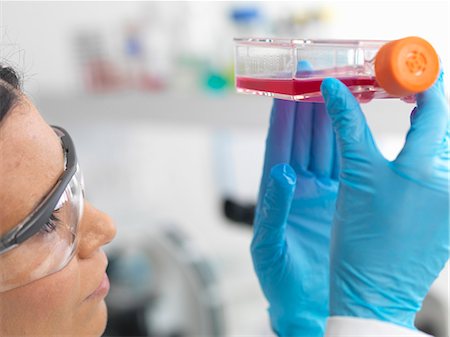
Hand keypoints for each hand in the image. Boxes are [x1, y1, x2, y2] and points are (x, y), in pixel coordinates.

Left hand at [251, 99, 338, 335]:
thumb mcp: (269, 245)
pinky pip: (345, 166)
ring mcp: (320, 192)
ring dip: (329, 118)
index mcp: (273, 193)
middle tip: (316, 76)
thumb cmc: (278, 279)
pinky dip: (349, 144)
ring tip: (337, 89)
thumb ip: (274, 208)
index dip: (281, 116)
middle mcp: (297, 186)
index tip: (285, 87)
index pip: (278, 146)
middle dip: (307, 106)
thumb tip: (283, 174)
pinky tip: (354, 124)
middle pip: (303, 138)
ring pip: (325, 146)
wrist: (304, 303)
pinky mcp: (341, 201)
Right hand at [321, 73, 448, 328]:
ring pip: (440, 147)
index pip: (435, 108)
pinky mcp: (448, 215)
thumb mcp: (354, 178)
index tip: (401, 71)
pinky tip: (401, 154)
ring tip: (398, 114)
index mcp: (429, 171)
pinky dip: (421, 152)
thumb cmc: (360, 244)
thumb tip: (335, 90)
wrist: (373, 293)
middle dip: (421, 101)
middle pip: (441, 126)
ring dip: (421, 126)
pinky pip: (438, 170)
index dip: (420, 83)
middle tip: (397, 88)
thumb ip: (348, 127)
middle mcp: (449, 183)